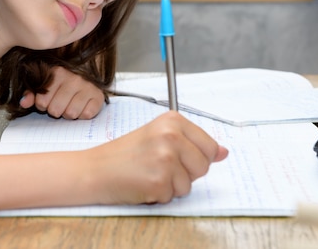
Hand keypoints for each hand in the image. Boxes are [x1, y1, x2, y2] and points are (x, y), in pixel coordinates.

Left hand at [19, 66, 104, 119]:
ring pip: (71, 114)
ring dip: (69, 113)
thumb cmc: (63, 83)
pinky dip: (83, 114)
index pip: (42, 101)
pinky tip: (82, 106)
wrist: (89, 76)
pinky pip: (86, 115)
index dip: (43, 105)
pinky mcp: (98, 96)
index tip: (48, 100)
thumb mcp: (45, 84)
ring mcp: (87, 86)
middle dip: (56, 111)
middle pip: (56, 110)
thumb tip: (23, 103)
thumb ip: (31, 93)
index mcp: (57, 72)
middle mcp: (73, 78)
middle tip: (60, 104)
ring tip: (70, 104)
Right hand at [89, 111, 227, 204]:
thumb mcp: (158, 137)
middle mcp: (171, 136)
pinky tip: (142, 183)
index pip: (209, 146)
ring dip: (171, 186)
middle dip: (184, 173)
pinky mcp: (160, 181)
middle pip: (203, 167)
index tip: (175, 156)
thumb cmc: (123, 154)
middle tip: (157, 165)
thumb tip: (223, 152)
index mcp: (172, 120)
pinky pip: (173, 196)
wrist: (94, 169)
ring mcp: (166, 158)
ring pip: (189, 185)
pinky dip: (158, 195)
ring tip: (148, 173)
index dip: (194, 158)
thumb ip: (192, 143)